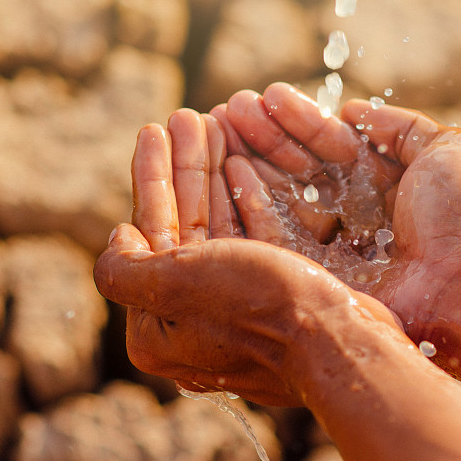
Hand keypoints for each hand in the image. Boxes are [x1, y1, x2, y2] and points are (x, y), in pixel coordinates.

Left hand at [94, 112, 399, 405]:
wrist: (342, 344)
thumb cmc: (258, 310)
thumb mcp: (173, 286)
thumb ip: (125, 267)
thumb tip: (119, 238)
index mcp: (158, 329)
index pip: (146, 236)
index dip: (151, 177)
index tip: (153, 129)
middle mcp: (193, 322)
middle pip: (181, 228)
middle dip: (184, 167)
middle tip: (188, 116)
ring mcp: (236, 310)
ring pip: (217, 228)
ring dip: (213, 174)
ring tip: (215, 122)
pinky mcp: (274, 299)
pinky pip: (252, 241)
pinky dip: (246, 200)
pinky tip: (244, 161)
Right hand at [218, 83, 460, 336]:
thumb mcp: (448, 148)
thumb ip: (401, 125)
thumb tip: (352, 109)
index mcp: (385, 191)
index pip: (333, 149)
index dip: (302, 122)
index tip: (269, 95)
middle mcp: (356, 221)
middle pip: (302, 171)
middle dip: (269, 137)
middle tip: (233, 106)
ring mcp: (334, 253)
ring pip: (284, 199)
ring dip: (253, 160)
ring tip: (223, 124)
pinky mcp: (316, 281)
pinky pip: (275, 239)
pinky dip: (252, 204)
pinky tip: (232, 168)